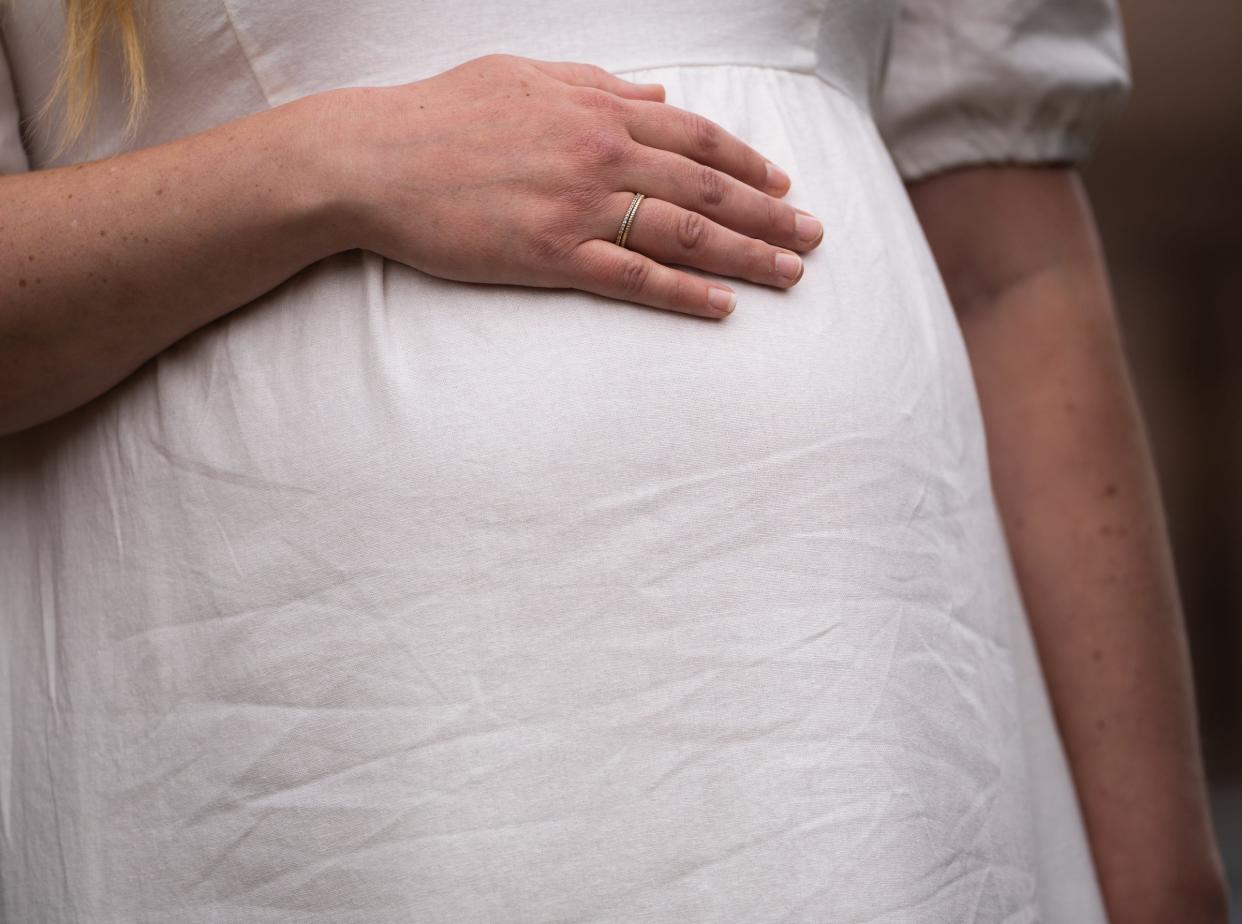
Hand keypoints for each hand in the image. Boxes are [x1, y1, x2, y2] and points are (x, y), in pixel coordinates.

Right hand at [327, 53, 823, 317]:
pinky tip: (722, 308)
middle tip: (815, 240)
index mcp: (599, 108)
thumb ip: (600, 84)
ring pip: (685, 232)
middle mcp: (602, 154)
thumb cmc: (442, 113)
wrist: (374, 158)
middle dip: (770, 216)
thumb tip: (658, 95)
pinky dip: (685, 293)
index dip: (750, 163)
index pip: (698, 136)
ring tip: (790, 277)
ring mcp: (579, 207)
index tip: (783, 188)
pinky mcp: (551, 256)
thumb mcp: (526, 74)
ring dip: (747, 257)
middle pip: (708, 187)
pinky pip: (635, 278)